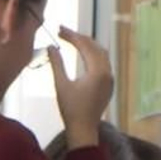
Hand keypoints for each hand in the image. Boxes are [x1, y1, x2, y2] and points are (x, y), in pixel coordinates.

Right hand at [49, 26, 113, 146]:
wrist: (83, 130)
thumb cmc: (71, 109)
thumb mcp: (61, 85)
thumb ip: (57, 64)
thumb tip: (51, 46)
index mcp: (97, 71)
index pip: (85, 46)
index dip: (72, 35)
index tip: (59, 29)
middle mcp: (107, 72)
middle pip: (95, 47)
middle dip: (80, 37)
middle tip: (64, 32)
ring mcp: (110, 78)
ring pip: (101, 54)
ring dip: (87, 45)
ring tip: (72, 39)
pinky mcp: (108, 84)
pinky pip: (103, 63)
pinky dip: (93, 54)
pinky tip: (83, 54)